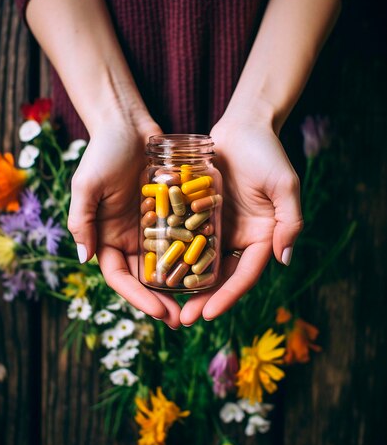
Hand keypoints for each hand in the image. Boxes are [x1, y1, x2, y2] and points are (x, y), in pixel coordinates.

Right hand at [67, 119, 181, 327]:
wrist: (128, 124)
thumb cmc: (103, 152)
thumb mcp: (87, 186)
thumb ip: (81, 221)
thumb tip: (84, 258)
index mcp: (105, 236)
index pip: (120, 276)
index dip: (137, 298)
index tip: (158, 312)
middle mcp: (129, 236)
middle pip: (144, 277)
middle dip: (160, 300)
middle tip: (181, 319)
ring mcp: (151, 225)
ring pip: (166, 262)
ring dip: (180, 284)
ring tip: (199, 303)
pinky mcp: (170, 212)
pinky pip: (183, 237)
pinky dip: (193, 254)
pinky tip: (210, 269)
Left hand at [180, 120, 303, 324]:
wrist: (243, 126)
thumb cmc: (268, 152)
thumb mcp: (285, 185)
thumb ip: (289, 221)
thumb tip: (284, 260)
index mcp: (264, 236)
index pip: (246, 274)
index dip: (228, 296)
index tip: (208, 314)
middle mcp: (241, 237)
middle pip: (221, 275)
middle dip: (203, 299)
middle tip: (183, 319)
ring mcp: (219, 226)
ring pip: (200, 261)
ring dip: (184, 283)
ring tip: (165, 302)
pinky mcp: (199, 212)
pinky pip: (185, 236)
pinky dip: (174, 253)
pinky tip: (155, 267)